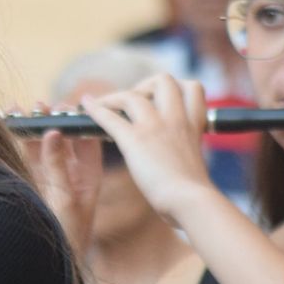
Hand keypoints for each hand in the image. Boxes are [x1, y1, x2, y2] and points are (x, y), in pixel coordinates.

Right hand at [20, 119, 102, 255]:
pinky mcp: (35, 184)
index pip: (88, 141)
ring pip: (43, 145)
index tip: (66, 107)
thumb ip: (57, 166)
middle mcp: (73, 174)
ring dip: (34, 127)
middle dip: (53, 120)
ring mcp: (53, 178)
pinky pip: (27, 158)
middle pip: (65, 139)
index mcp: (90, 176)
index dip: (78, 121)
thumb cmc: (67, 236)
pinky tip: (11, 126)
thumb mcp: (64, 199)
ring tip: (22, 110)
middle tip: (41, 105)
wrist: (53, 262)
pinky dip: (20, 142)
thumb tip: (53, 132)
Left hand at [80, 75, 213, 225]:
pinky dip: (95, 110)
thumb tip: (183, 166)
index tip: (162, 101)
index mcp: (193, 126)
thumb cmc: (195, 195)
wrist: (191, 203)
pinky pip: (110, 117)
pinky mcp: (136, 140)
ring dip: (113, 98)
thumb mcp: (196, 165)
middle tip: (133, 103)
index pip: (193, 88)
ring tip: (102, 106)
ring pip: (131, 94)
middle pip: (163, 80)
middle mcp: (175, 120)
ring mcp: (155, 127)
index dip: (177, 88)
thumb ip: (186, 155)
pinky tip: (86, 107)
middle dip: (144, 85)